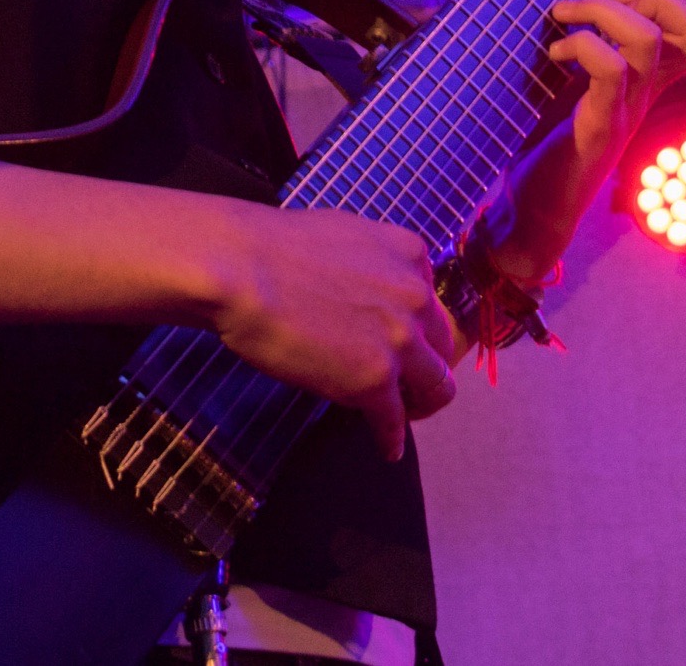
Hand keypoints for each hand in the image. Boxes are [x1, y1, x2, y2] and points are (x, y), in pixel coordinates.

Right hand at [209, 204, 457, 460]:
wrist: (243, 268)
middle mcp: (415, 296)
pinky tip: (386, 448)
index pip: (431, 304)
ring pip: (437, 386)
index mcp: (410, 255)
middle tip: (408, 385)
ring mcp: (399, 339)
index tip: (403, 343)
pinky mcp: (375, 379)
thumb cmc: (275, 247)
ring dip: (421, 405)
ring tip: (404, 416)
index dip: (418, 328)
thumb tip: (364, 290)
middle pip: (442, 346)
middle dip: (426, 367)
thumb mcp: (345, 238)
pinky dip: (392, 438)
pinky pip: (395, 421)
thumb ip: (372, 266)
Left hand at [487, 0, 685, 282]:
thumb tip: (564, 8)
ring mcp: (627, 112)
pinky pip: (609, 71)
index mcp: (646, 85)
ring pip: (648, 41)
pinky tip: (553, 54)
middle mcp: (648, 96)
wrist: (534, 216)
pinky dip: (580, 46)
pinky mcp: (599, 129)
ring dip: (602, 10)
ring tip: (564, 18)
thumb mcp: (576, 92)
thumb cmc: (548, 150)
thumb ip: (587, 59)